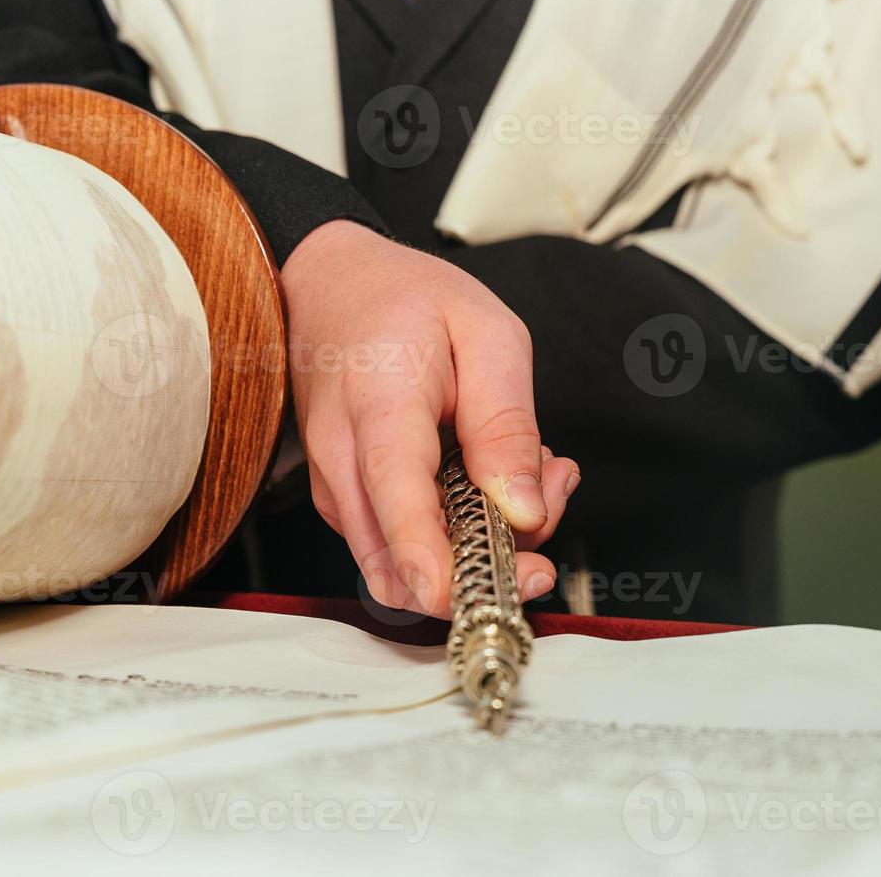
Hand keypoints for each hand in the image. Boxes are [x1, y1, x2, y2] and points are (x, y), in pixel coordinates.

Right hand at [280, 220, 579, 616]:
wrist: (331, 285)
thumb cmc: (405, 300)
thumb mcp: (487, 333)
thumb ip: (506, 424)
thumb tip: (525, 513)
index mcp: (379, 407)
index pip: (397, 504)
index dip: (437, 567)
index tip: (482, 595)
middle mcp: (343, 462)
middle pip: (401, 566)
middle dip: (489, 567)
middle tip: (550, 505)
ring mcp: (339, 490)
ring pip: (408, 566)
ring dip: (482, 546)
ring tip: (533, 473)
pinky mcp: (349, 503)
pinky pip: (404, 545)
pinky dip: (459, 531)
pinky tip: (495, 477)